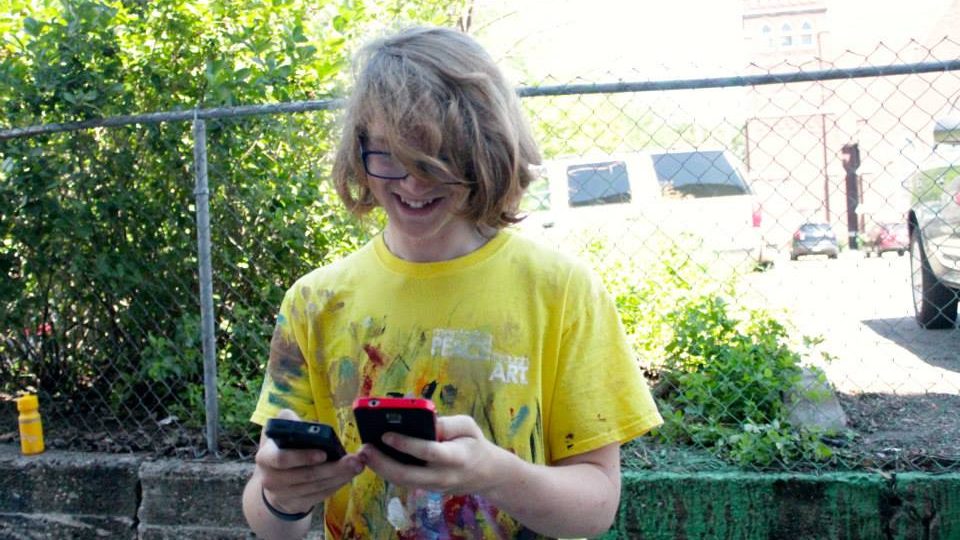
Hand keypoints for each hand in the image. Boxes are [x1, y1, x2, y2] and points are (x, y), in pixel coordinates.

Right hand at [256, 409, 363, 513]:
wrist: (275, 479)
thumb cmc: (283, 448)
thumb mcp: (280, 432)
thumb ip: (290, 422)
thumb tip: (309, 425)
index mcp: (265, 457)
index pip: (281, 459)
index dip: (303, 457)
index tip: (324, 453)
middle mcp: (271, 479)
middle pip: (306, 476)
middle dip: (333, 468)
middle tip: (355, 460)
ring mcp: (283, 495)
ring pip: (317, 487)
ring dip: (340, 476)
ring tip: (358, 466)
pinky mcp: (296, 505)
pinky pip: (320, 496)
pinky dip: (336, 485)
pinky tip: (348, 476)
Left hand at [358, 415, 512, 495]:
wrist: (486, 474)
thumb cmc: (474, 444)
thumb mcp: (468, 426)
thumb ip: (447, 423)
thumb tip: (425, 420)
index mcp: (456, 457)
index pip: (428, 452)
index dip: (406, 444)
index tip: (386, 434)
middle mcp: (442, 476)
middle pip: (408, 474)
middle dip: (382, 462)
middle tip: (364, 448)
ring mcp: (433, 486)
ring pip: (402, 482)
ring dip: (380, 468)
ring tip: (364, 452)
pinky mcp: (426, 488)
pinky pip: (404, 481)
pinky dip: (387, 471)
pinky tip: (374, 458)